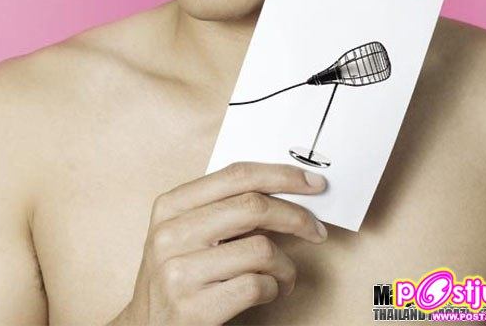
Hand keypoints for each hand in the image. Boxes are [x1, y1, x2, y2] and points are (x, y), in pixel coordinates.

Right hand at [120, 161, 327, 324]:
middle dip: (296, 216)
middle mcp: (170, 233)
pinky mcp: (192, 309)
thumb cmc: (179, 275)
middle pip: (253, 206)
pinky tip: (270, 291)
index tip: (312, 183)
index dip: (281, 175)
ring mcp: (178, 272)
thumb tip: (287, 191)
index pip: (236, 175)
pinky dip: (275, 288)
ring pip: (261, 249)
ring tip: (285, 274)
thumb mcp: (188, 232)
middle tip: (315, 229)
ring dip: (287, 265)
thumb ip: (225, 208)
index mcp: (171, 205)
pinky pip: (256, 285)